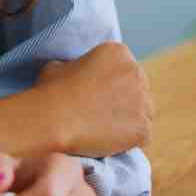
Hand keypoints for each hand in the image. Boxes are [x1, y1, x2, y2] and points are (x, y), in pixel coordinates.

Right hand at [35, 41, 153, 157]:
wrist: (54, 120)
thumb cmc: (51, 91)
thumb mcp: (59, 65)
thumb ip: (76, 65)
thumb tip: (75, 72)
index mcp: (118, 52)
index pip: (126, 69)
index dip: (114, 84)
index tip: (101, 96)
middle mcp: (136, 72)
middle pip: (140, 89)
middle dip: (126, 101)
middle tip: (105, 115)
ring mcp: (143, 101)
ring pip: (144, 113)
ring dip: (131, 121)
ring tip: (107, 131)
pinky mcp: (143, 127)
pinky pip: (143, 136)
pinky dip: (131, 142)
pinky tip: (112, 143)